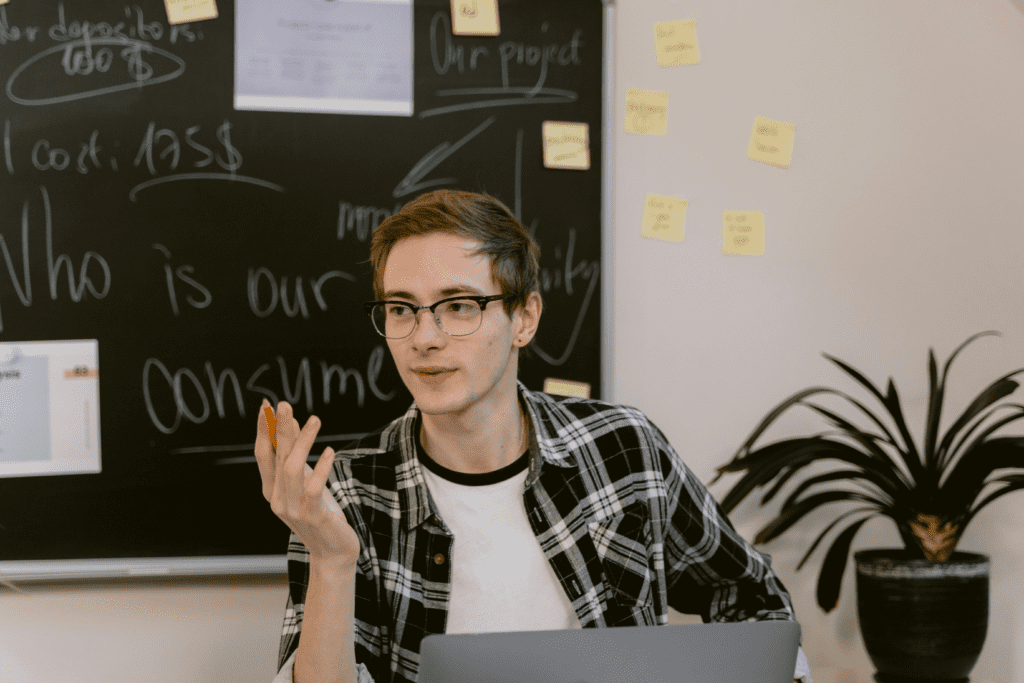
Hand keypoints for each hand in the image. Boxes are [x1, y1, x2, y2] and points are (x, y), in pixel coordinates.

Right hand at [255, 399, 359, 566]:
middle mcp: (277, 499)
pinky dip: (322, 467)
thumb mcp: (305, 484)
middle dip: (280, 429)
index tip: (266, 406)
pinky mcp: (313, 515)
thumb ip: (296, 459)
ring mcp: (293, 509)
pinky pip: (314, 487)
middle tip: (284, 404)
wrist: (333, 552)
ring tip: (315, 420)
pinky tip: (330, 452)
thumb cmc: (320, 513)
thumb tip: (292, 425)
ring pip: (292, 468)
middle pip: (277, 457)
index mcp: (271, 491)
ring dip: (303, 442)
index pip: (263, 455)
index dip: (263, 430)